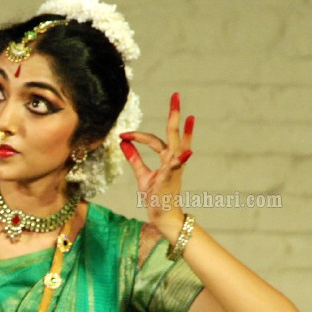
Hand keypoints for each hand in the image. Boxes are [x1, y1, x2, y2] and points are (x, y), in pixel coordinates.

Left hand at [119, 92, 194, 239]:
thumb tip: (123, 143)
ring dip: (184, 132)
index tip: (123, 135)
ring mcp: (174, 168)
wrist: (162, 216)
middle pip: (173, 134)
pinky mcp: (171, 179)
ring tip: (188, 116)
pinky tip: (188, 151)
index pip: (153, 140)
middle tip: (176, 95)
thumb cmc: (155, 196)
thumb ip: (134, 159)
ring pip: (177, 146)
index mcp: (166, 158)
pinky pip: (175, 167)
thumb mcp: (142, 175)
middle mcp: (173, 160)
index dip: (137, 136)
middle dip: (174, 115)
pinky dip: (181, 158)